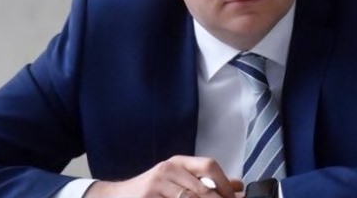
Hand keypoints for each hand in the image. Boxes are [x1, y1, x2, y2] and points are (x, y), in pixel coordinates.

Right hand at [84, 155, 243, 197]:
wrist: (117, 196)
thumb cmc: (153, 190)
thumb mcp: (179, 180)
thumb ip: (207, 182)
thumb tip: (238, 185)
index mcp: (179, 162)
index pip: (209, 165)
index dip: (225, 184)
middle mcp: (168, 169)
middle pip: (202, 188)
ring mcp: (157, 184)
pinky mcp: (148, 197)